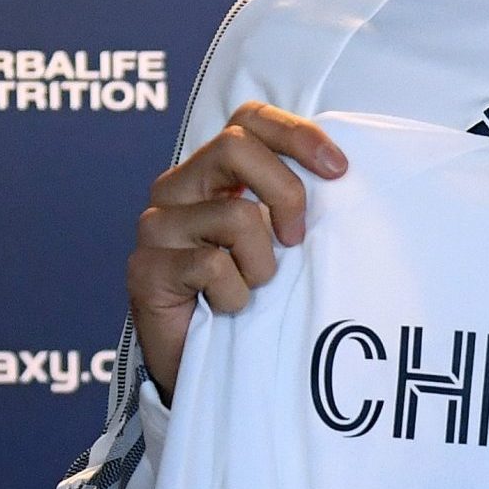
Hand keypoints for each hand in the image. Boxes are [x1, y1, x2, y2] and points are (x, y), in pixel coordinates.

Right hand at [127, 103, 343, 402]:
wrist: (205, 368)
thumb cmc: (249, 296)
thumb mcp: (279, 241)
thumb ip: (294, 203)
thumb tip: (342, 175)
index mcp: (211, 173)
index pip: (248, 120)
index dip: (296, 134)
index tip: (339, 170)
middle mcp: (176, 189)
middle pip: (236, 148)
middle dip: (286, 192)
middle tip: (296, 239)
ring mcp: (156, 227)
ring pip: (235, 215)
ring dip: (261, 263)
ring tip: (252, 288)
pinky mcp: (145, 269)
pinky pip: (213, 267)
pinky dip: (236, 295)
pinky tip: (226, 309)